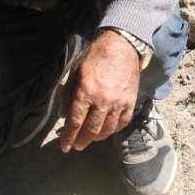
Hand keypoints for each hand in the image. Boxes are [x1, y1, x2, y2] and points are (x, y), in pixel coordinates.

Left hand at [59, 30, 140, 151]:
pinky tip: (107, 129)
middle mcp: (102, 100)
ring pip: (107, 130)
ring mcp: (118, 102)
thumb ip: (67, 95)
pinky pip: (122, 123)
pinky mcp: (130, 101)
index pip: (75, 122)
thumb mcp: (75, 73)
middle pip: (91, 130)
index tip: (64, 147)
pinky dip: (113, 130)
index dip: (68, 137)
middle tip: (77, 146)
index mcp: (85, 92)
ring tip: (91, 139)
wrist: (121, 47)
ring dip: (97, 138)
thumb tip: (63, 115)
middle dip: (81, 141)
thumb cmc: (95, 58)